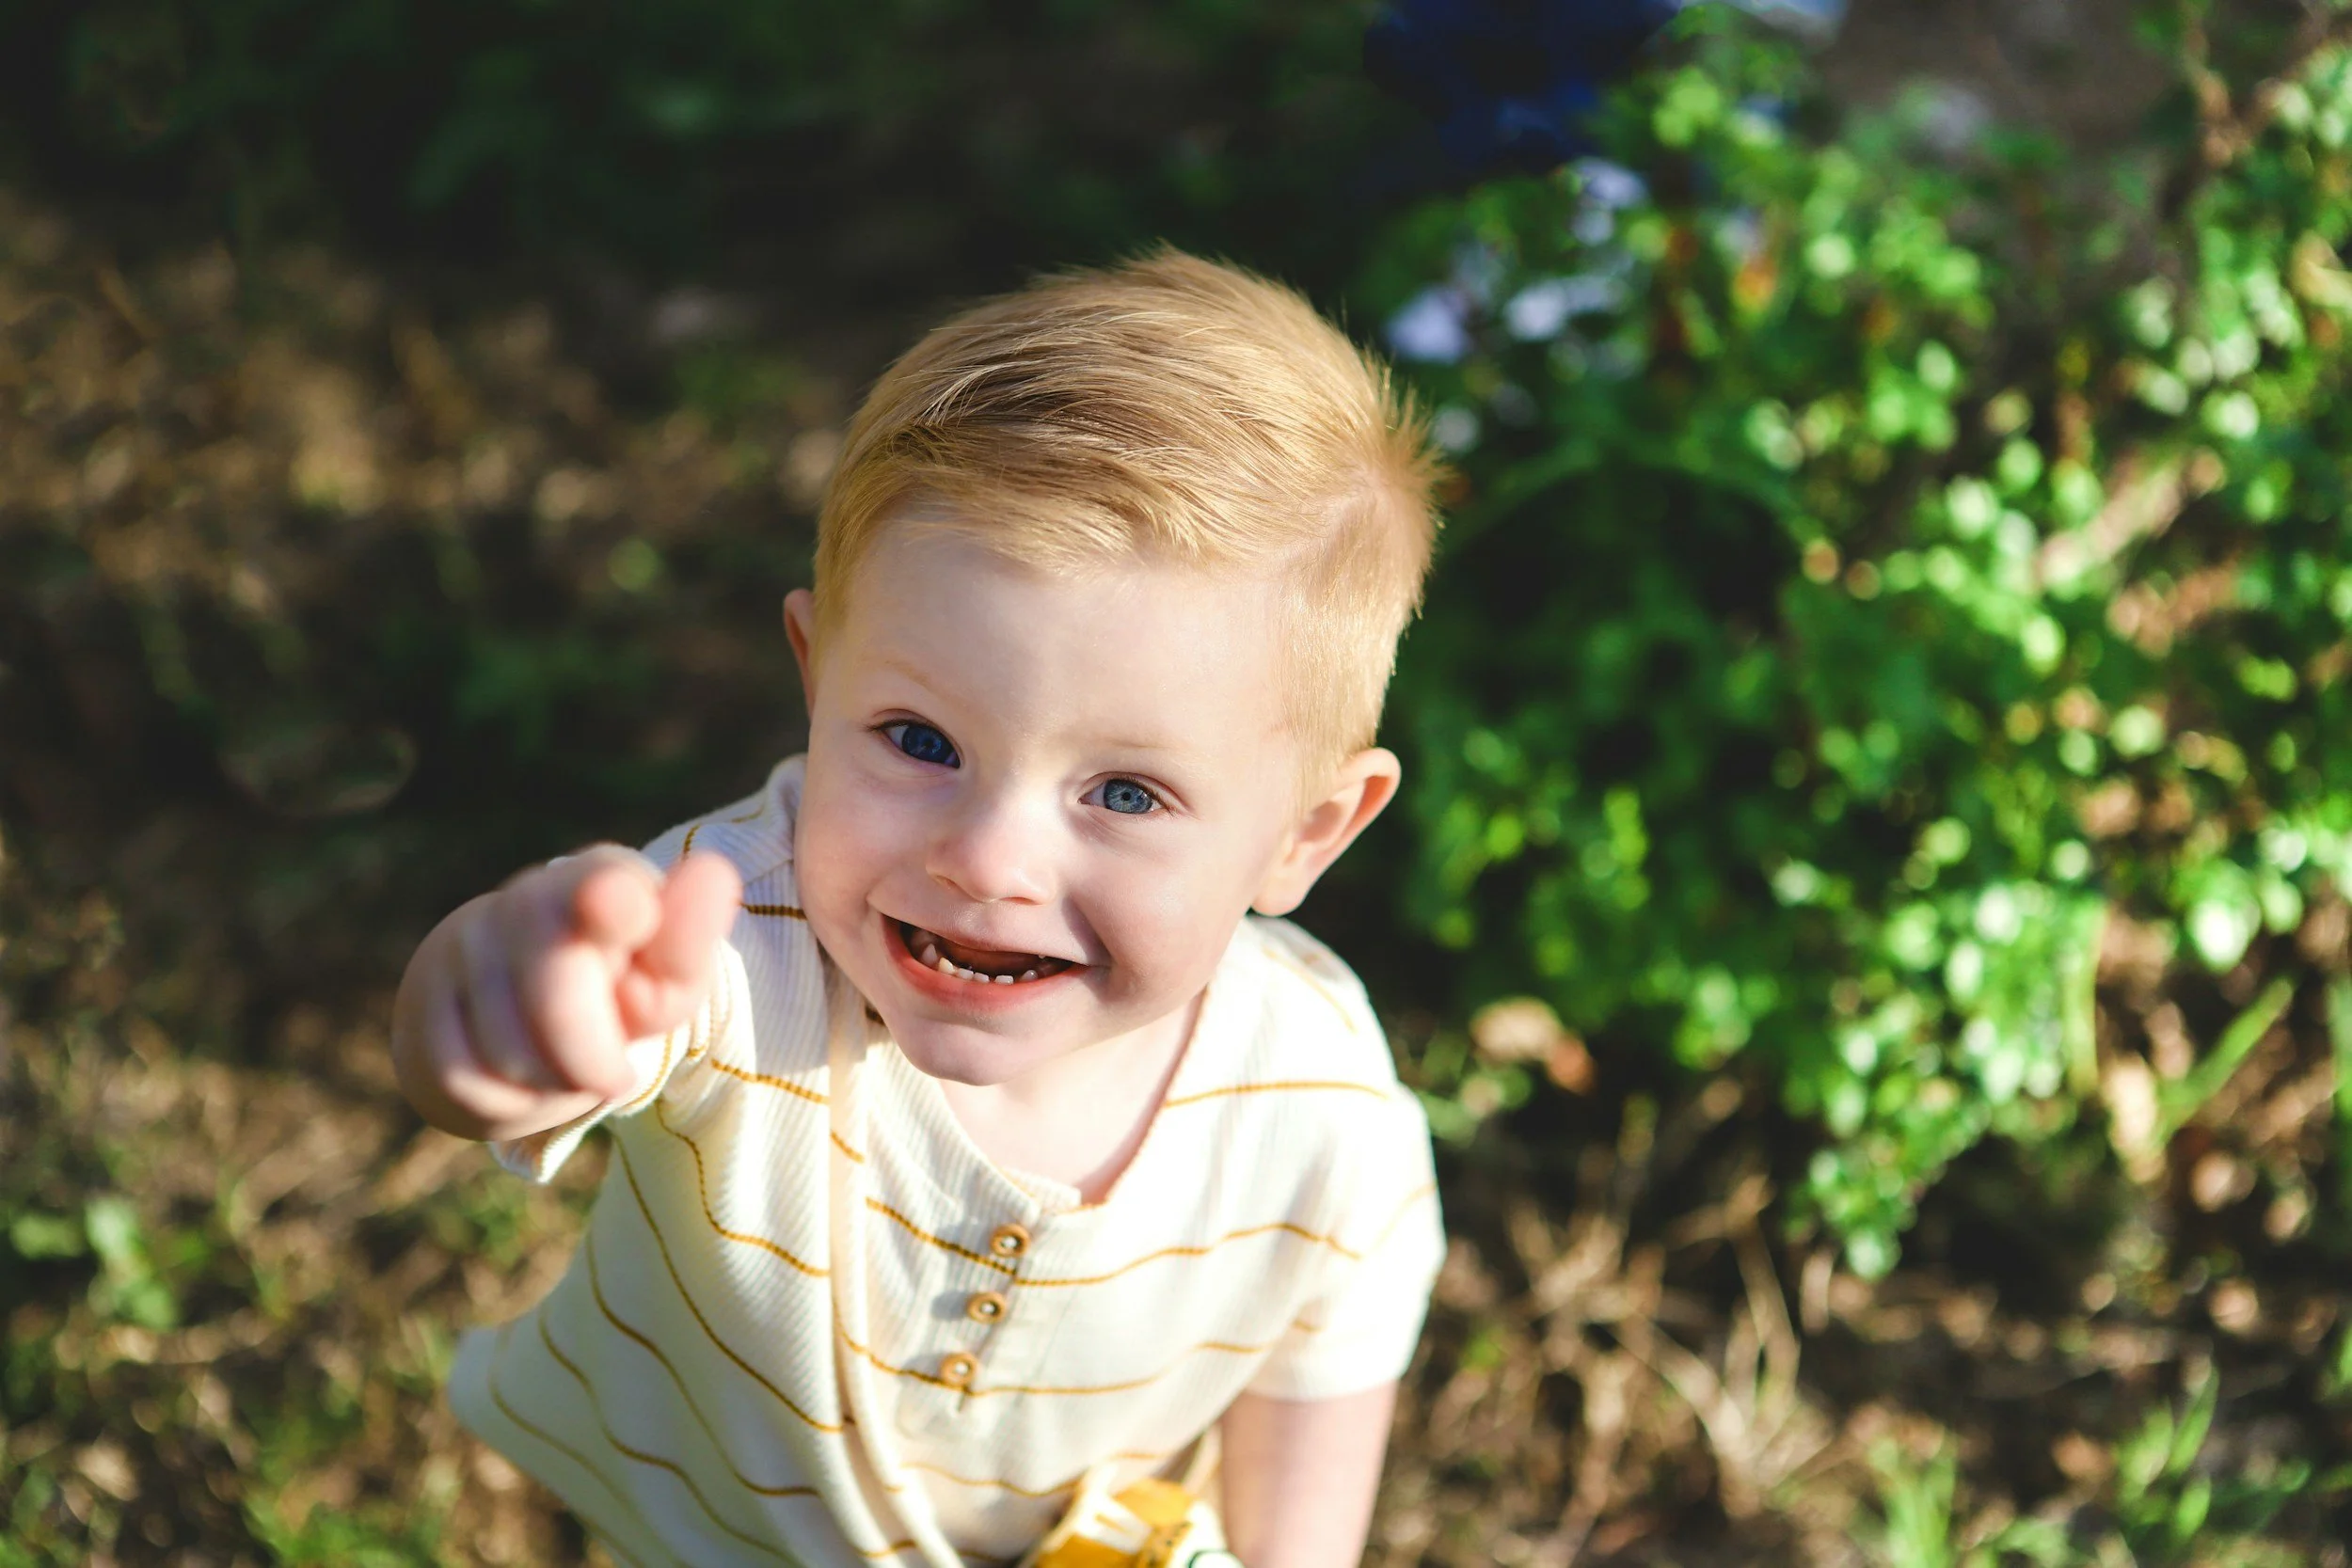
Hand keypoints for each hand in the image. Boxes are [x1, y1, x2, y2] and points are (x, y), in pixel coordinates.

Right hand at [390, 847, 743, 1142]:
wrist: (531, 1012)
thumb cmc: (618, 991)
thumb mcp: (667, 977)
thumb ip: (688, 939)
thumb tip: (715, 872)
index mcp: (604, 881)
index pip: (603, 884)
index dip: (614, 901)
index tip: (628, 908)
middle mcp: (527, 899)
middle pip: (552, 991)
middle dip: (587, 1055)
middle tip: (616, 1080)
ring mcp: (465, 944)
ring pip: (507, 1051)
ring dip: (553, 1085)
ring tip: (570, 1071)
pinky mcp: (421, 1001)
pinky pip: (462, 1077)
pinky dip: (506, 1103)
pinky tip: (523, 1083)